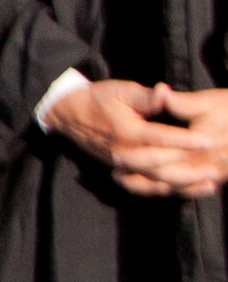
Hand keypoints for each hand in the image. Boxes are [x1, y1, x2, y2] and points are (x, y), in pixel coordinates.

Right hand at [53, 78, 227, 198]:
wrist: (68, 114)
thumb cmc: (98, 99)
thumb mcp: (121, 91)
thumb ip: (145, 97)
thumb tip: (164, 92)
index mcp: (127, 131)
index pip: (162, 138)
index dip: (187, 140)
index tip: (210, 140)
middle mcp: (124, 153)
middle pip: (161, 167)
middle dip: (191, 170)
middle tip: (215, 168)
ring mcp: (122, 166)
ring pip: (156, 181)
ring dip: (184, 185)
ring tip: (210, 184)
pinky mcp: (122, 171)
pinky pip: (146, 187)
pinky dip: (167, 191)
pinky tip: (187, 190)